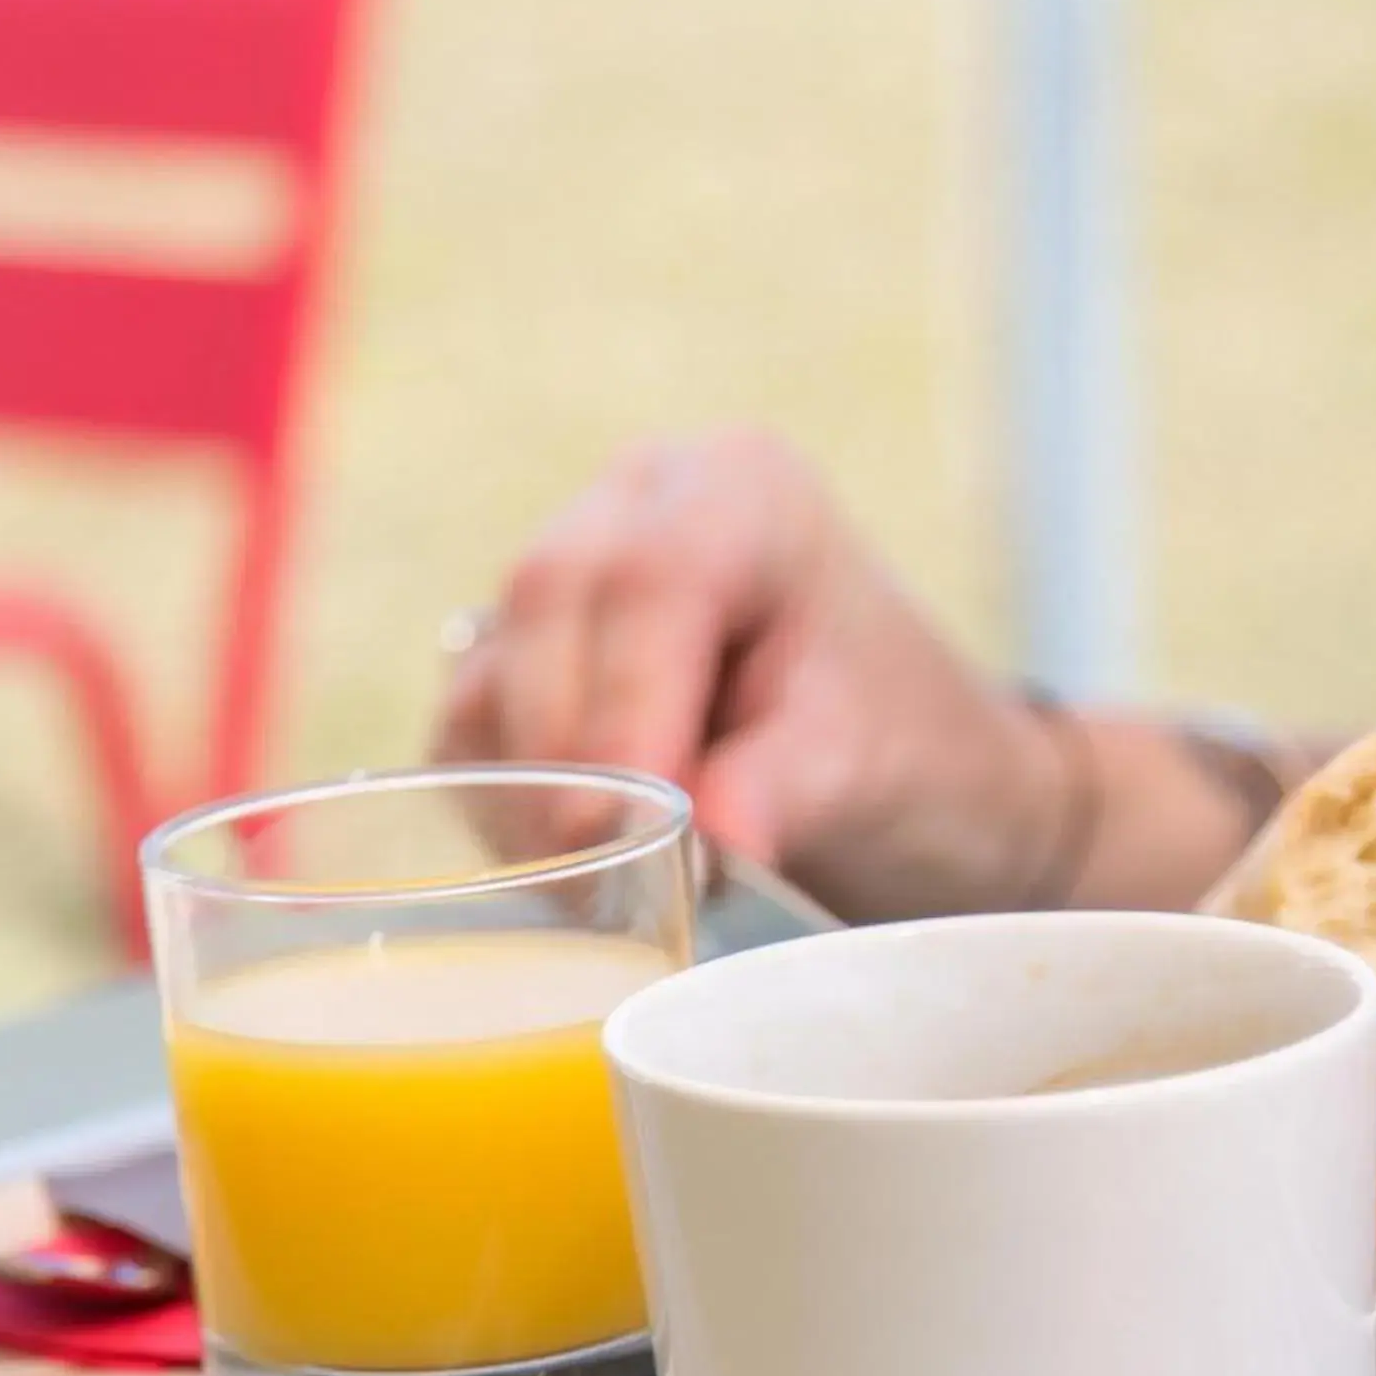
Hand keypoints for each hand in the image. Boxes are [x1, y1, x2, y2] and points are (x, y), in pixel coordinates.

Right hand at [433, 433, 1061, 922]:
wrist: (901, 763)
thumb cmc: (898, 740)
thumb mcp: (862, 763)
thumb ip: (784, 786)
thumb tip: (712, 832)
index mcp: (744, 492)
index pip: (652, 577)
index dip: (623, 702)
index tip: (614, 821)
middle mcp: (641, 501)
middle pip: (549, 604)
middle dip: (564, 748)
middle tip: (596, 867)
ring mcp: (573, 565)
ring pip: (493, 665)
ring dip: (526, 788)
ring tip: (600, 883)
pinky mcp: (526, 646)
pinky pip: (474, 720)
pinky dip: (507, 802)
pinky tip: (574, 865)